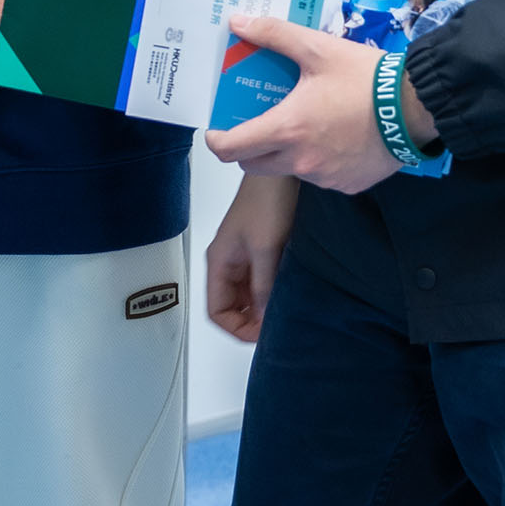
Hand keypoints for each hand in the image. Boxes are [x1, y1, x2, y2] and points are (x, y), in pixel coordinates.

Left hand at [201, 15, 422, 193]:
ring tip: (301, 124)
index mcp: (287, 129)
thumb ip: (274, 35)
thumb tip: (238, 22)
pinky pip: (318, 178)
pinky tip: (331, 138)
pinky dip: (316, 162)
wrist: (415, 108)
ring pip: (286, 171)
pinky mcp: (347, 186)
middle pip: (253, 165)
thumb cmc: (364, 78)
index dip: (216, 141)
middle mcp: (300, 161)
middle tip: (258, 122)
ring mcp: (324, 178)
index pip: (231, 150)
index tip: (217, 130)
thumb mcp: (317, 48)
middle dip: (247, 147)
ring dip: (284, 153)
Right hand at [203, 174, 298, 341]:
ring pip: (248, 297)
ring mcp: (245, 256)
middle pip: (232, 307)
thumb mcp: (265, 249)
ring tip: (284, 309)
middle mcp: (229, 261)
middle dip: (252, 321)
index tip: (262, 333)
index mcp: (219, 261)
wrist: (281, 172)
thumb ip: (263, 286)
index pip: (217, 311)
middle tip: (276, 325)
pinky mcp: (262, 251)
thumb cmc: (266, 199)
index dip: (237, 328)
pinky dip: (272, 293)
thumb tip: (263, 318)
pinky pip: (262, 283)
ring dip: (263, 307)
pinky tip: (288, 292)